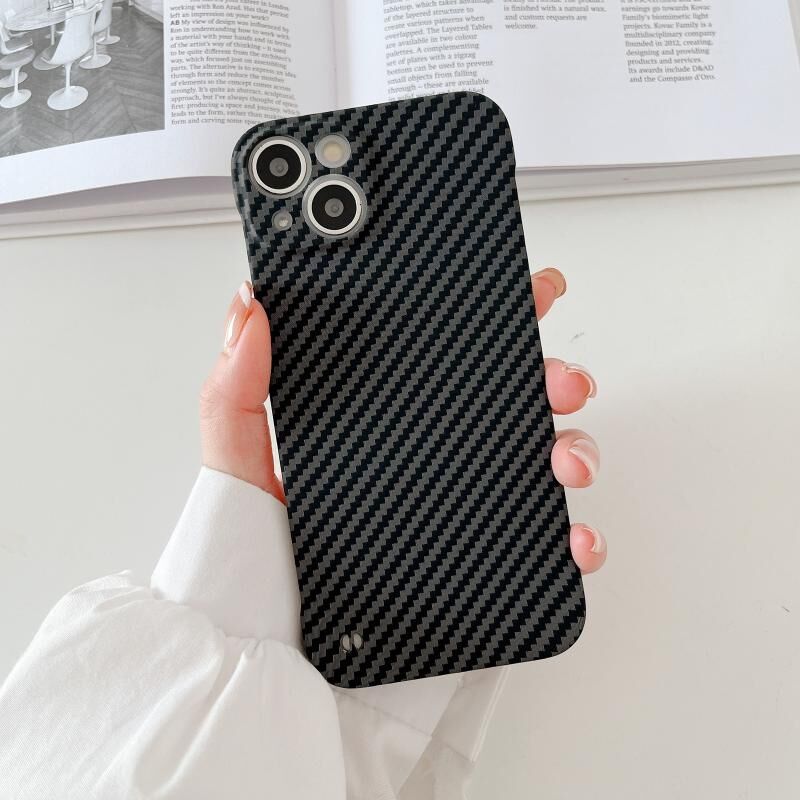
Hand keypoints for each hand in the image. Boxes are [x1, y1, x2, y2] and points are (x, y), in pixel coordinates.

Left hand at [199, 268, 605, 573]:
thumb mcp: (238, 473)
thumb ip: (237, 392)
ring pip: (544, 461)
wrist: (281, 671)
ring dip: (576, 447)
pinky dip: (580, 538)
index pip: (443, 355)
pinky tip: (574, 538)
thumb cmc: (256, 574)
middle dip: (552, 375)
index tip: (523, 291)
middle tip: (557, 377)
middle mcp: (432, 460)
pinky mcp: (486, 567)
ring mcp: (466, 511)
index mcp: (383, 423)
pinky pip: (549, 545)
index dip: (491, 316)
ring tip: (566, 458)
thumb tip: (249, 306)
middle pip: (511, 399)